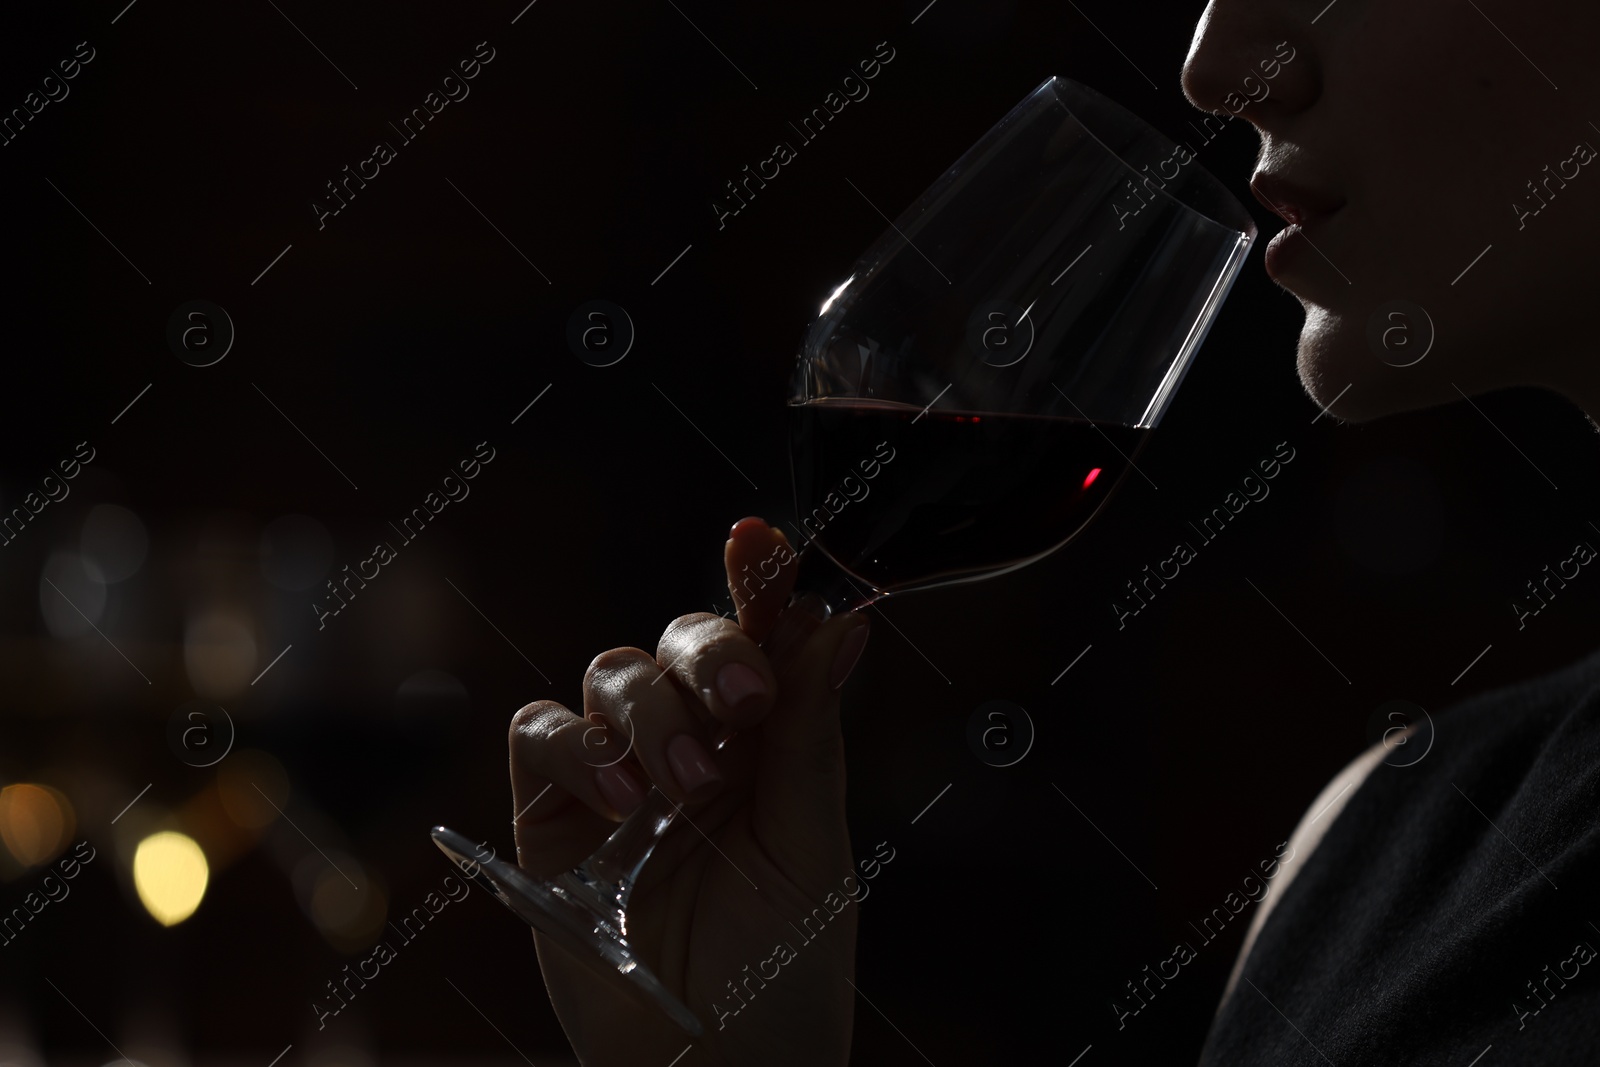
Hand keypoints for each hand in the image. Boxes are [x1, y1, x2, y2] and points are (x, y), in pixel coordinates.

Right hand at [508, 517, 870, 1065]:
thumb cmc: (781, 977)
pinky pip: (540, 733)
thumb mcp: (812, 852)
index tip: (759, 540)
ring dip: (650, 712)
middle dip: (710, 652)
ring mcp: (619, 780)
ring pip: (611, 674)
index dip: (757, 583)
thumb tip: (841, 624)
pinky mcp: (552, 820)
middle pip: (681, 641)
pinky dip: (575, 745)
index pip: (760, 641)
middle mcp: (692, 749)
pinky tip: (620, 798)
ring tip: (681, 788)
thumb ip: (811, 737)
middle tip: (744, 705)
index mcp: (767, 748)